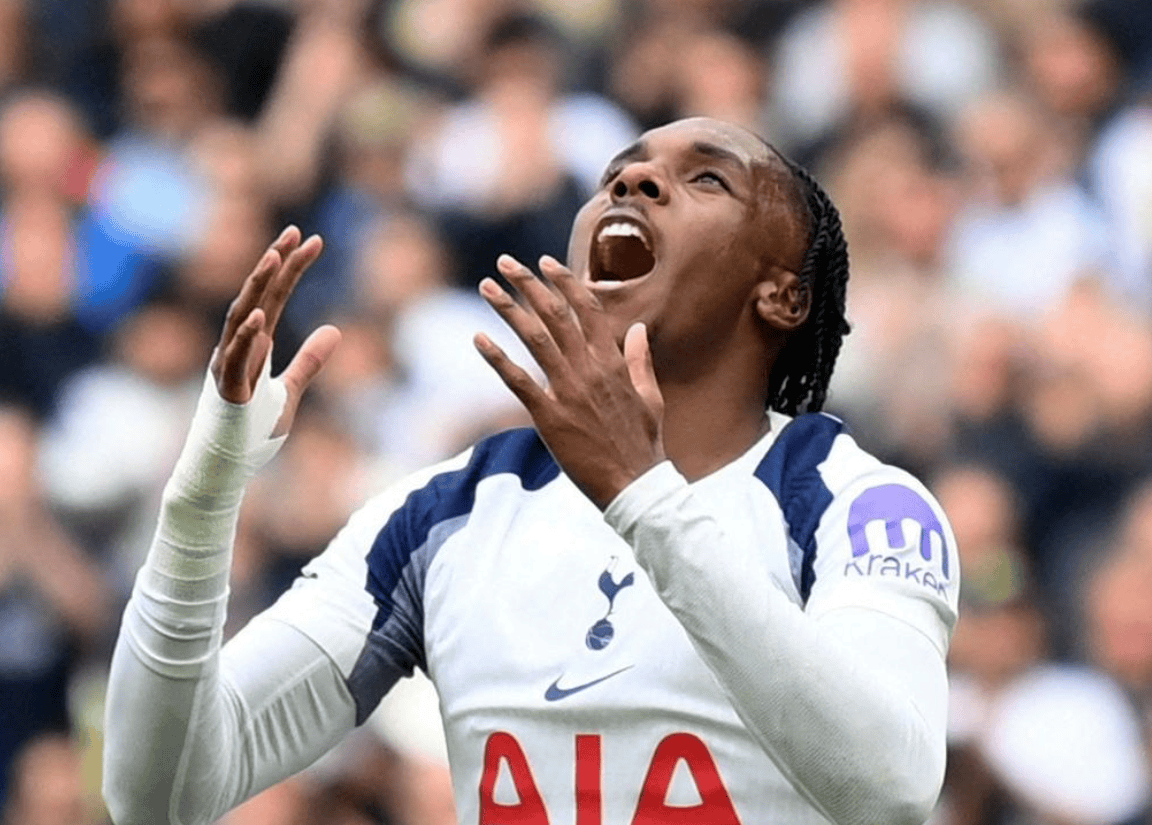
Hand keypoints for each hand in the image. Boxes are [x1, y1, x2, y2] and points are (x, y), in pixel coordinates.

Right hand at [209, 226, 340, 435]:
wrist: (223, 470)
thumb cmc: (251, 432)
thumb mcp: (290, 391)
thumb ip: (310, 360)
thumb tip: (337, 330)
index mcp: (254, 345)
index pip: (275, 296)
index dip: (291, 268)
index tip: (311, 240)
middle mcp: (237, 348)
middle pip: (257, 297)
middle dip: (275, 263)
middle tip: (295, 232)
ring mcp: (228, 367)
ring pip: (240, 318)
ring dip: (257, 288)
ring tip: (275, 258)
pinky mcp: (227, 392)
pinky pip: (234, 359)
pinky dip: (246, 337)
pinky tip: (261, 315)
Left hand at [474, 254, 664, 508]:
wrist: (634, 486)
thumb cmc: (644, 445)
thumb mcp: (650, 398)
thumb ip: (641, 361)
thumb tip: (637, 329)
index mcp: (614, 363)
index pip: (587, 310)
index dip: (565, 282)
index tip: (545, 262)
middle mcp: (590, 371)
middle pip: (555, 315)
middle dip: (528, 284)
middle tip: (505, 262)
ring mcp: (569, 392)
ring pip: (535, 339)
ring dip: (509, 309)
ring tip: (488, 287)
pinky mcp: (549, 417)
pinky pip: (518, 381)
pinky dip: (497, 358)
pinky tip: (478, 339)